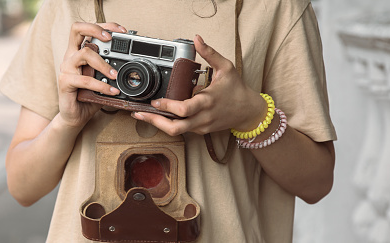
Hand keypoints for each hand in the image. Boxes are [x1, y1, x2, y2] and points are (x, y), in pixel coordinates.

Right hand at [57, 22, 126, 127]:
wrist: (75, 116)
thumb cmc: (89, 96)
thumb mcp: (103, 80)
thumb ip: (111, 70)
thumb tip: (134, 68)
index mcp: (78, 51)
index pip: (86, 29)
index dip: (103, 25)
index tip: (121, 30)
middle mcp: (70, 56)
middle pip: (77, 29)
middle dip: (96, 29)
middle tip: (111, 39)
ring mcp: (66, 68)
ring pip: (84, 54)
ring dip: (103, 63)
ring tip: (115, 74)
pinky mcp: (65, 82)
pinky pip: (85, 80)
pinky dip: (101, 85)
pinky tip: (112, 90)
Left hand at [131, 35, 266, 135]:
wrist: (249, 112)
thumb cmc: (237, 89)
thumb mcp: (226, 67)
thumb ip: (210, 53)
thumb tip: (197, 39)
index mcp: (207, 101)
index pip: (184, 109)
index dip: (167, 107)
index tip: (156, 100)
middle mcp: (203, 117)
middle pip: (175, 128)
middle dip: (155, 122)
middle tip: (140, 113)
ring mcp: (201, 126)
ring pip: (176, 132)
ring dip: (159, 124)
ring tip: (144, 115)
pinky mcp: (201, 130)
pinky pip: (182, 130)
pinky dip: (169, 124)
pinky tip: (159, 116)